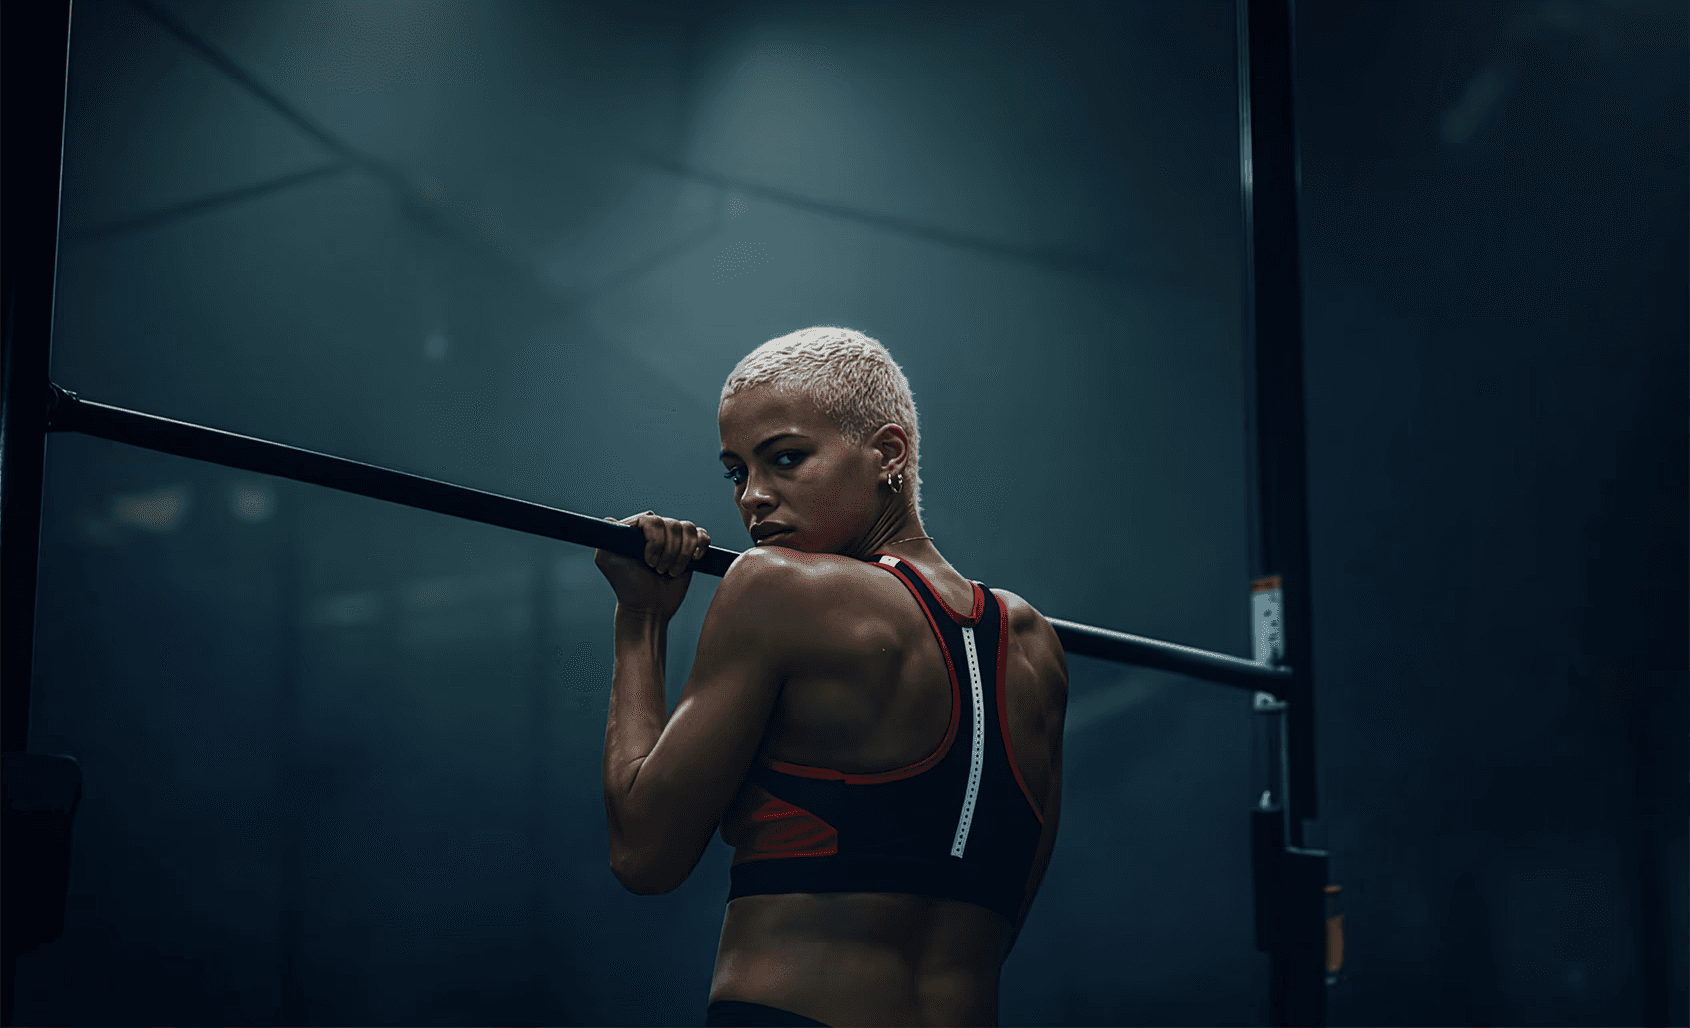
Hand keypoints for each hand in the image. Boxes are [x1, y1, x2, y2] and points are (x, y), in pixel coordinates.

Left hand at [594, 510, 711, 620]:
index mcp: (636, 531)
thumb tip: (609, 519)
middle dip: (669, 551)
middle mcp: (655, 532)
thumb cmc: (627, 586)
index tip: (649, 561)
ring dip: (682, 554)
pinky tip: (694, 559)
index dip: (655, 540)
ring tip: (671, 572)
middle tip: (659, 571)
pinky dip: (700, 546)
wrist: (649, 608)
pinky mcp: (690, 550)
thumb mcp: (608, 560)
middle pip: (672, 524)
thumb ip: (606, 537)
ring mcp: (673, 540)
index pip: (652, 520)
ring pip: (688, 529)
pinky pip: (702, 535)